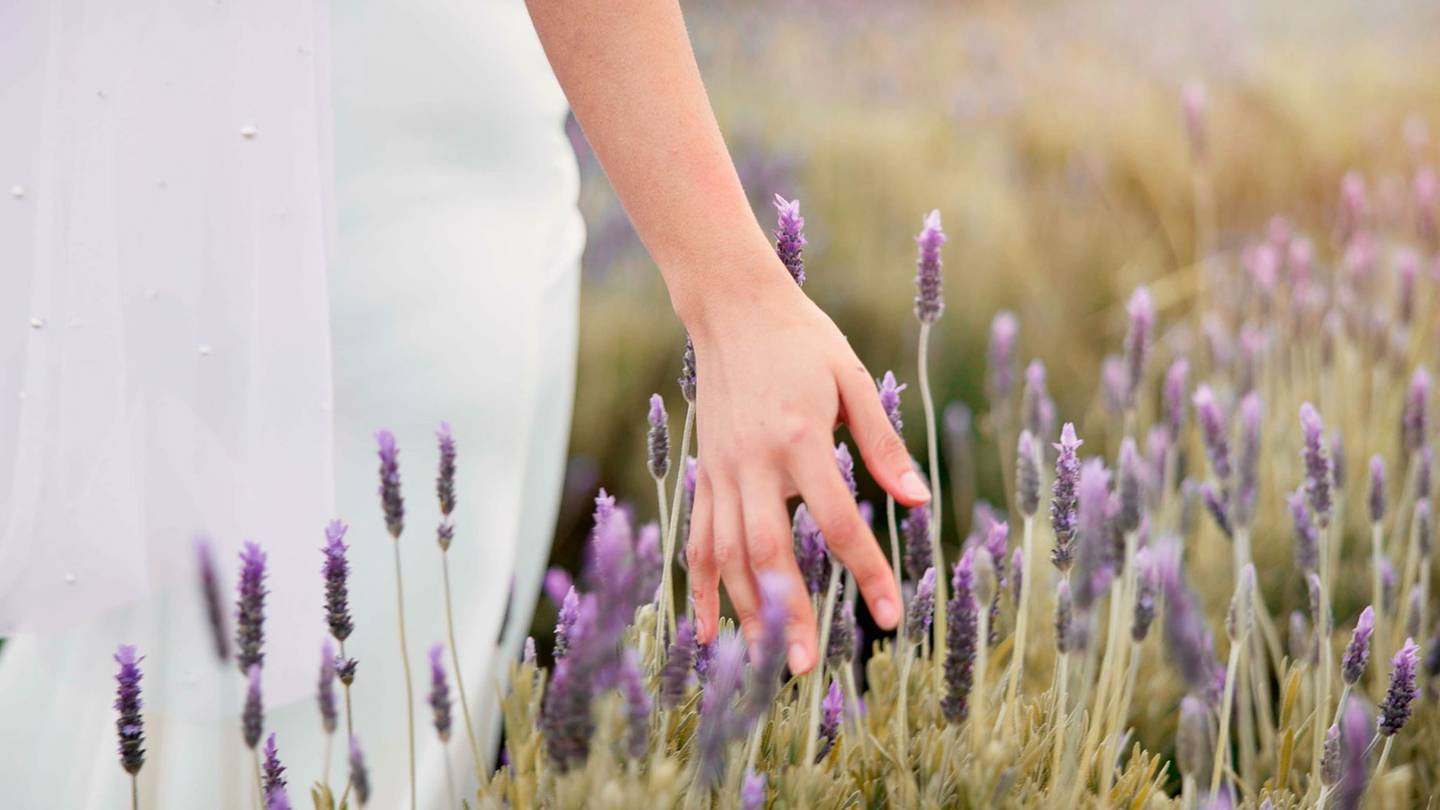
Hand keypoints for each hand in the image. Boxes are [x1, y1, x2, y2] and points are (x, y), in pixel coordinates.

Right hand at [682, 257, 930, 672]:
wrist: (732, 307)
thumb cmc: (801, 340)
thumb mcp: (852, 380)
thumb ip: (882, 443)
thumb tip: (919, 501)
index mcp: (800, 438)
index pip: (837, 522)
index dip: (866, 573)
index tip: (889, 616)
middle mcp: (754, 462)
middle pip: (768, 552)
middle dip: (788, 612)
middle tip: (804, 666)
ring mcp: (721, 471)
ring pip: (726, 554)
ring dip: (744, 611)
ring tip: (763, 663)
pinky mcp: (703, 472)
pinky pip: (696, 538)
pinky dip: (700, 587)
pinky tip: (706, 631)